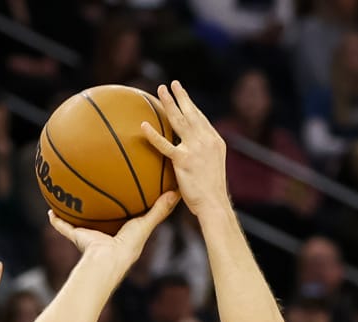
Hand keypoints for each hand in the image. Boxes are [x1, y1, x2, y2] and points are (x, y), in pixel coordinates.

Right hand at [47, 190, 178, 270]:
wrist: (106, 261)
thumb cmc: (128, 246)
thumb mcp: (145, 224)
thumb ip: (160, 210)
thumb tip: (176, 192)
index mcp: (123, 234)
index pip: (126, 218)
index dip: (128, 207)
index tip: (128, 193)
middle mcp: (106, 235)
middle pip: (103, 219)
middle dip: (101, 209)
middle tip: (98, 192)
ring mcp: (90, 237)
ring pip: (82, 222)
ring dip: (76, 213)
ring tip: (70, 196)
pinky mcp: (77, 237)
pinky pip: (64, 227)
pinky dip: (57, 220)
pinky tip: (50, 210)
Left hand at [140, 80, 227, 215]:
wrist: (214, 203)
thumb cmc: (210, 192)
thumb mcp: (211, 168)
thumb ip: (201, 157)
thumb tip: (188, 155)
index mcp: (214, 141)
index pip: (201, 119)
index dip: (192, 105)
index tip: (184, 94)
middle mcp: (206, 140)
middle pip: (191, 112)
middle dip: (181, 96)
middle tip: (173, 83)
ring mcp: (195, 148)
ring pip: (179, 120)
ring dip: (169, 103)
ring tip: (160, 90)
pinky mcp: (183, 159)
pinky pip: (164, 145)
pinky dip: (153, 135)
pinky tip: (143, 125)